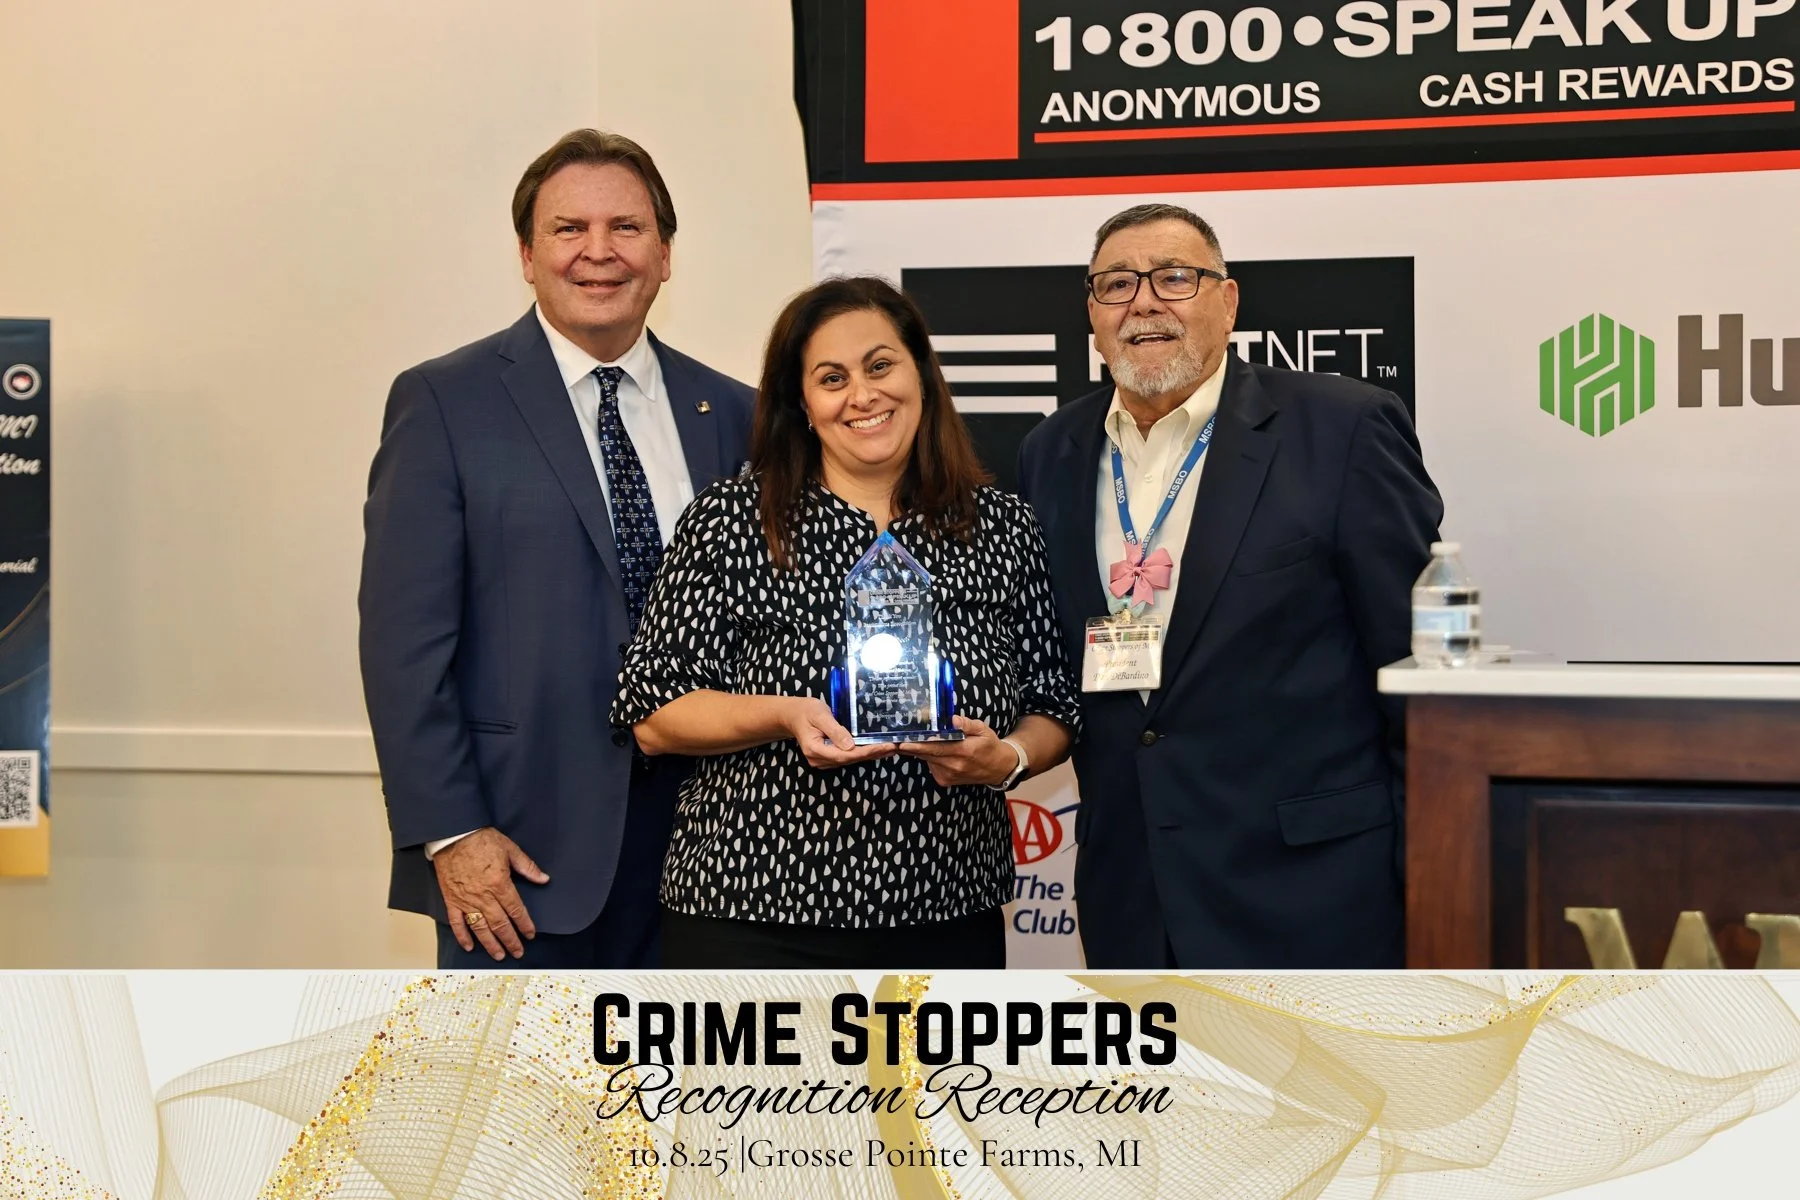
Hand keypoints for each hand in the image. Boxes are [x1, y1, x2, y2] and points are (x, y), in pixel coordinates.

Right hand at [433, 828, 549, 959]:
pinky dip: (462, 936)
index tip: (530, 934)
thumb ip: (527, 867)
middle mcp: (483, 896)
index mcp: (500, 884)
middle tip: (518, 952)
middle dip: (511, 940)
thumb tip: (543, 879)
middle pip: (500, 924)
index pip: (516, 910)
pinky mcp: (452, 900)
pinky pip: (457, 923)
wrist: (454, 835)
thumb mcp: (510, 849)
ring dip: (491, 944)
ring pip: (480, 928)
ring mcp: (466, 900)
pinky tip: (469, 946)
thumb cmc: (481, 839)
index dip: (525, 925)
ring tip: (499, 955)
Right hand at [786, 697, 896, 768]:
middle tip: (893, 748)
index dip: (865, 752)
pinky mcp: (829, 757)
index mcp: (815, 750)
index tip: (884, 747)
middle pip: (850, 759)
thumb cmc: (806, 711)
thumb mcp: (820, 716)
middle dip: (872, 754)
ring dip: (870, 755)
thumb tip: (850, 745)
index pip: (845, 755)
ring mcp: (823, 761)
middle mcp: (819, 760)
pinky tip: (877, 749)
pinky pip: (848, 757)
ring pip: (850, 760)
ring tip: (890, 749)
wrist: (794, 715)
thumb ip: (835, 730)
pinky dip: (863, 753)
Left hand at [898, 715, 1014, 787]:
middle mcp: (954, 766)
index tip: (902, 742)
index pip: (936, 748)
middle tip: (894, 740)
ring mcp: (948, 775)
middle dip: (909, 746)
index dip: (918, 745)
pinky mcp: (944, 781)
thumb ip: (966, 724)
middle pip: (926, 754)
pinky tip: (939, 752)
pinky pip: (931, 765)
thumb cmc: (989, 746)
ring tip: (919, 740)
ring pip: (927, 759)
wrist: (998, 769)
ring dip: (921, 750)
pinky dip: (930, 757)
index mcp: (964, 751)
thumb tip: (952, 719)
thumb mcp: (983, 729)